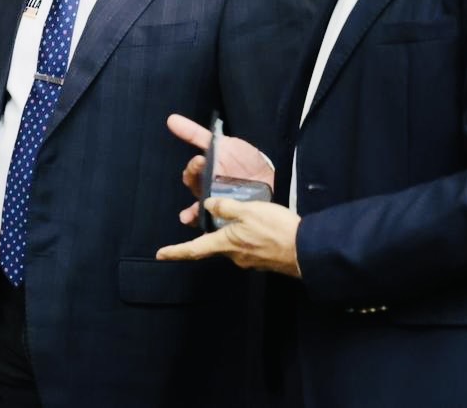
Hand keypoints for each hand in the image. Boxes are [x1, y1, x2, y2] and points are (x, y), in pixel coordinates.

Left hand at [157, 197, 301, 276]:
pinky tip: (259, 227)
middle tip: (220, 216)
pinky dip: (248, 237)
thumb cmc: (276, 229)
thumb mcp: (248, 210)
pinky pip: (249, 247)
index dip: (175, 252)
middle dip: (214, 233)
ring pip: (234, 245)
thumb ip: (226, 207)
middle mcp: (234, 256)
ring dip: (234, 233)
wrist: (307, 251)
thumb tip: (208, 205)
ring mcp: (249, 260)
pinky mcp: (263, 260)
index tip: (160, 254)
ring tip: (247, 217)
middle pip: (215, 245)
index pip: (194, 249)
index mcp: (225, 244)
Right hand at [167, 113, 274, 225]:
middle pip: (195, 189)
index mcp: (206, 172)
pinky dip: (206, 227)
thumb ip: (195, 133)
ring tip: (187, 217)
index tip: (201, 161)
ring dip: (191, 213)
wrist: (269, 175)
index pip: (193, 172)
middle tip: (197, 178)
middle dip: (193, 186)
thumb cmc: (244, 158)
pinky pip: (215, 223)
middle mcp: (209, 188)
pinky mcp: (228, 215)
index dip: (194, 168)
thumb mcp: (221, 143)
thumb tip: (171, 119)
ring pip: (199, 209)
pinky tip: (204, 229)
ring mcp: (218, 203)